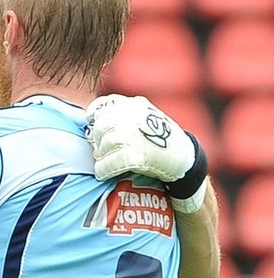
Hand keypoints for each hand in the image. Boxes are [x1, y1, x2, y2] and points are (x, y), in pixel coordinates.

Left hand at [86, 94, 207, 211]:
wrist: (185, 158)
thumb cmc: (158, 140)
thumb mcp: (143, 118)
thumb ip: (122, 116)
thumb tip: (91, 123)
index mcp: (134, 105)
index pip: (102, 107)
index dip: (95, 120)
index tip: (94, 130)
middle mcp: (134, 116)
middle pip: (100, 127)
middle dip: (97, 140)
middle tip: (99, 150)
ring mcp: (136, 134)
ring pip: (105, 144)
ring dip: (100, 155)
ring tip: (103, 161)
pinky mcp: (138, 154)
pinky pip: (110, 162)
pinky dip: (104, 168)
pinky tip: (103, 172)